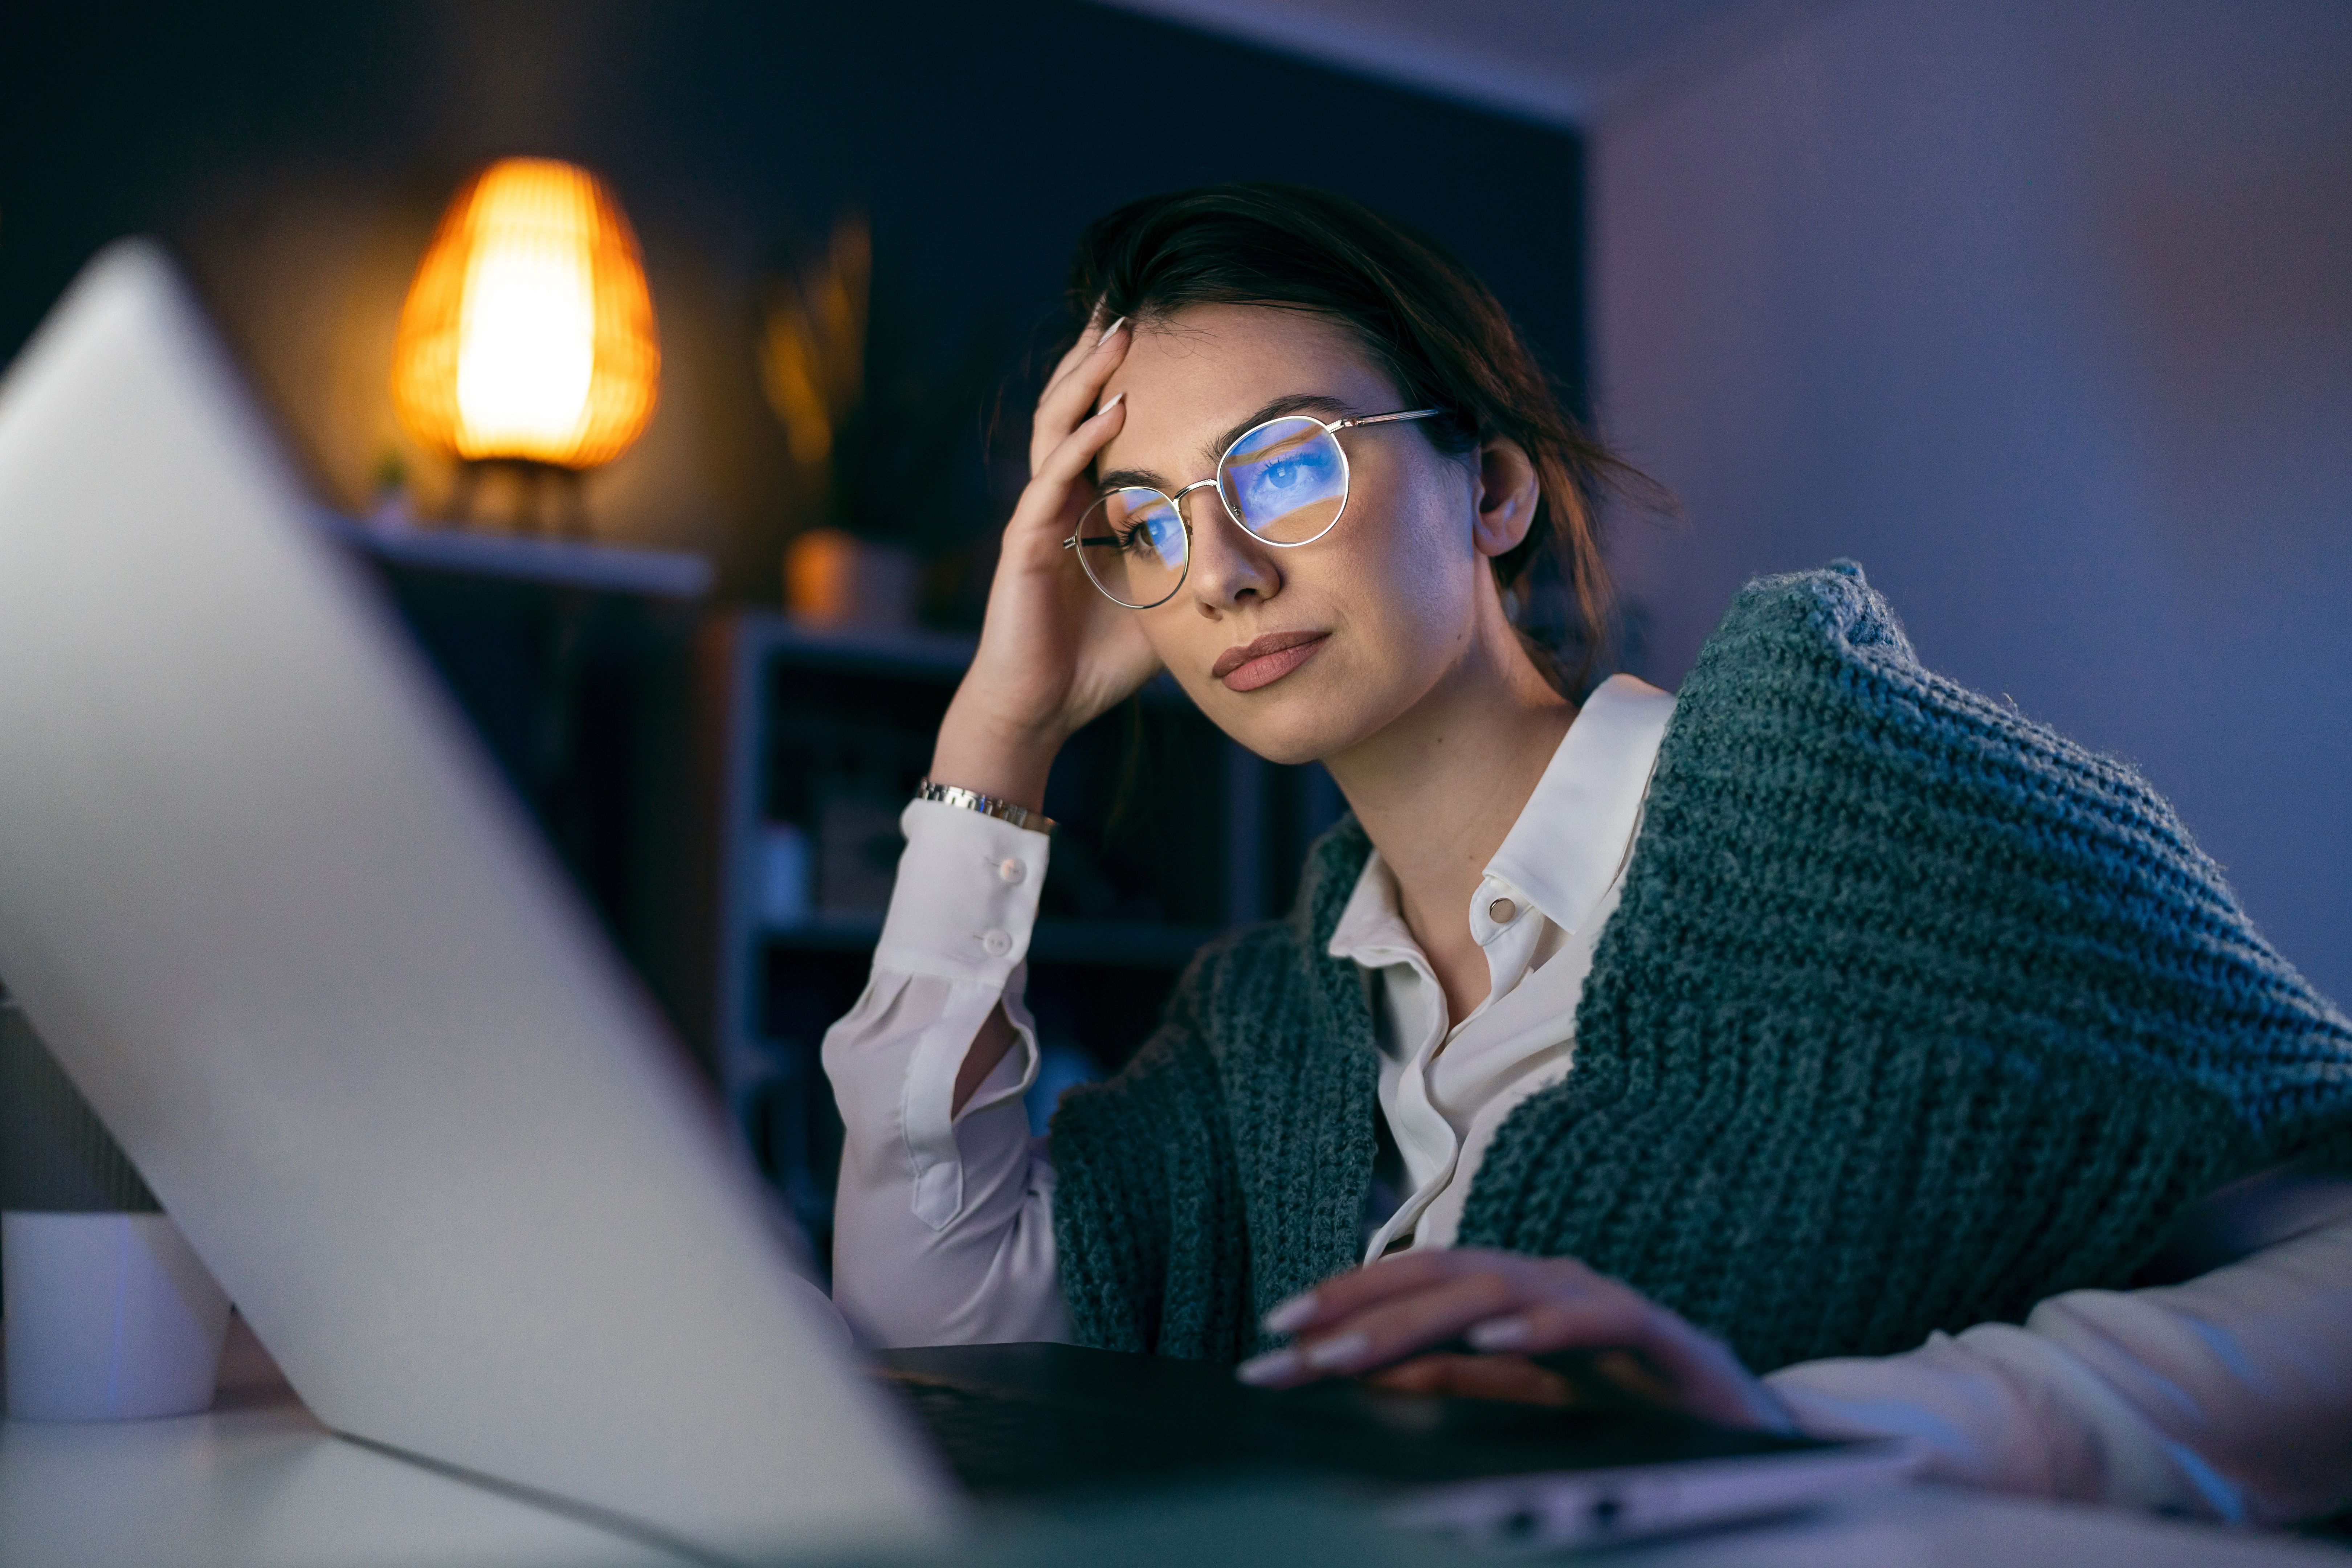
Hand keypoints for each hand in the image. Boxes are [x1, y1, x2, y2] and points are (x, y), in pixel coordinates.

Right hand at [930, 310, 1160, 809]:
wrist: (1043, 709)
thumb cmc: (1098, 661)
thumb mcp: (1163, 601)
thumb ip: (1191, 564)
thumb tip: (1255, 544)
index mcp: (1084, 508)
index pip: (1097, 426)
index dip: (1115, 379)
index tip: (1148, 331)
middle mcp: (1056, 501)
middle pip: (1070, 409)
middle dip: (1095, 356)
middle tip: (1125, 303)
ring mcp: (1037, 517)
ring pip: (1055, 428)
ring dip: (1087, 379)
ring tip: (1119, 333)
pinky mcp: (1026, 543)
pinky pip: (1052, 480)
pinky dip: (1081, 441)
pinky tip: (1111, 409)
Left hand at [1234, 1249, 1794, 1431]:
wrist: (1744, 1431)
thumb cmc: (1623, 1407)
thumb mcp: (1514, 1396)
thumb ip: (1443, 1378)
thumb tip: (1352, 1370)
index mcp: (1511, 1299)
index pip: (1411, 1287)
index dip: (1342, 1301)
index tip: (1273, 1335)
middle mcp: (1548, 1286)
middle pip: (1441, 1278)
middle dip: (1358, 1309)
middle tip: (1292, 1341)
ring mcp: (1602, 1304)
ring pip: (1501, 1289)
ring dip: (1422, 1318)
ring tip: (1356, 1350)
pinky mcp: (1661, 1336)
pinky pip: (1598, 1318)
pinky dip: (1544, 1325)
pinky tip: (1496, 1340)